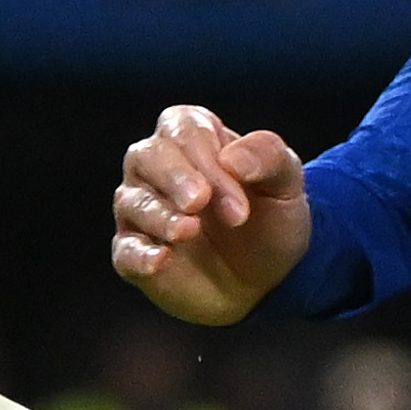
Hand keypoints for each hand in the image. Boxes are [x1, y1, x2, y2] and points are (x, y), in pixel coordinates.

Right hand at [109, 105, 310, 325]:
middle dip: (175, 177)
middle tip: (201, 202)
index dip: (207, 158)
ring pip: (131, 200)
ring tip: (191, 231)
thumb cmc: (269, 222)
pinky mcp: (134, 253)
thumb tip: (233, 158)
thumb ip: (268, 158)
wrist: (267, 281)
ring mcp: (141, 211)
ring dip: (160, 214)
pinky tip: (161, 259)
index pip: (185, 129)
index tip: (238, 200)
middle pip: (146, 155)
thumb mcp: (286, 186)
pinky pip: (124, 250)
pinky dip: (139, 255)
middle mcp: (158, 168)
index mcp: (193, 138)